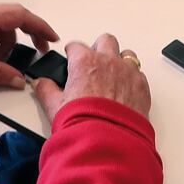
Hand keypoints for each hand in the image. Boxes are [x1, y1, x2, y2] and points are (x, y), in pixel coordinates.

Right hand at [33, 33, 151, 119]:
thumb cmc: (83, 124)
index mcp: (85, 62)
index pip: (76, 46)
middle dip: (98, 48)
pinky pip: (138, 73)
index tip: (72, 58)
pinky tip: (125, 90)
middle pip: (105, 41)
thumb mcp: (55, 107)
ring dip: (119, 61)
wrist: (107, 143)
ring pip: (126, 54)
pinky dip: (132, 78)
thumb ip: (46, 90)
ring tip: (113, 75)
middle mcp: (108, 61)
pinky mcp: (142, 86)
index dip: (73, 53)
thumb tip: (40, 84)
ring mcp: (128, 72)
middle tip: (94, 62)